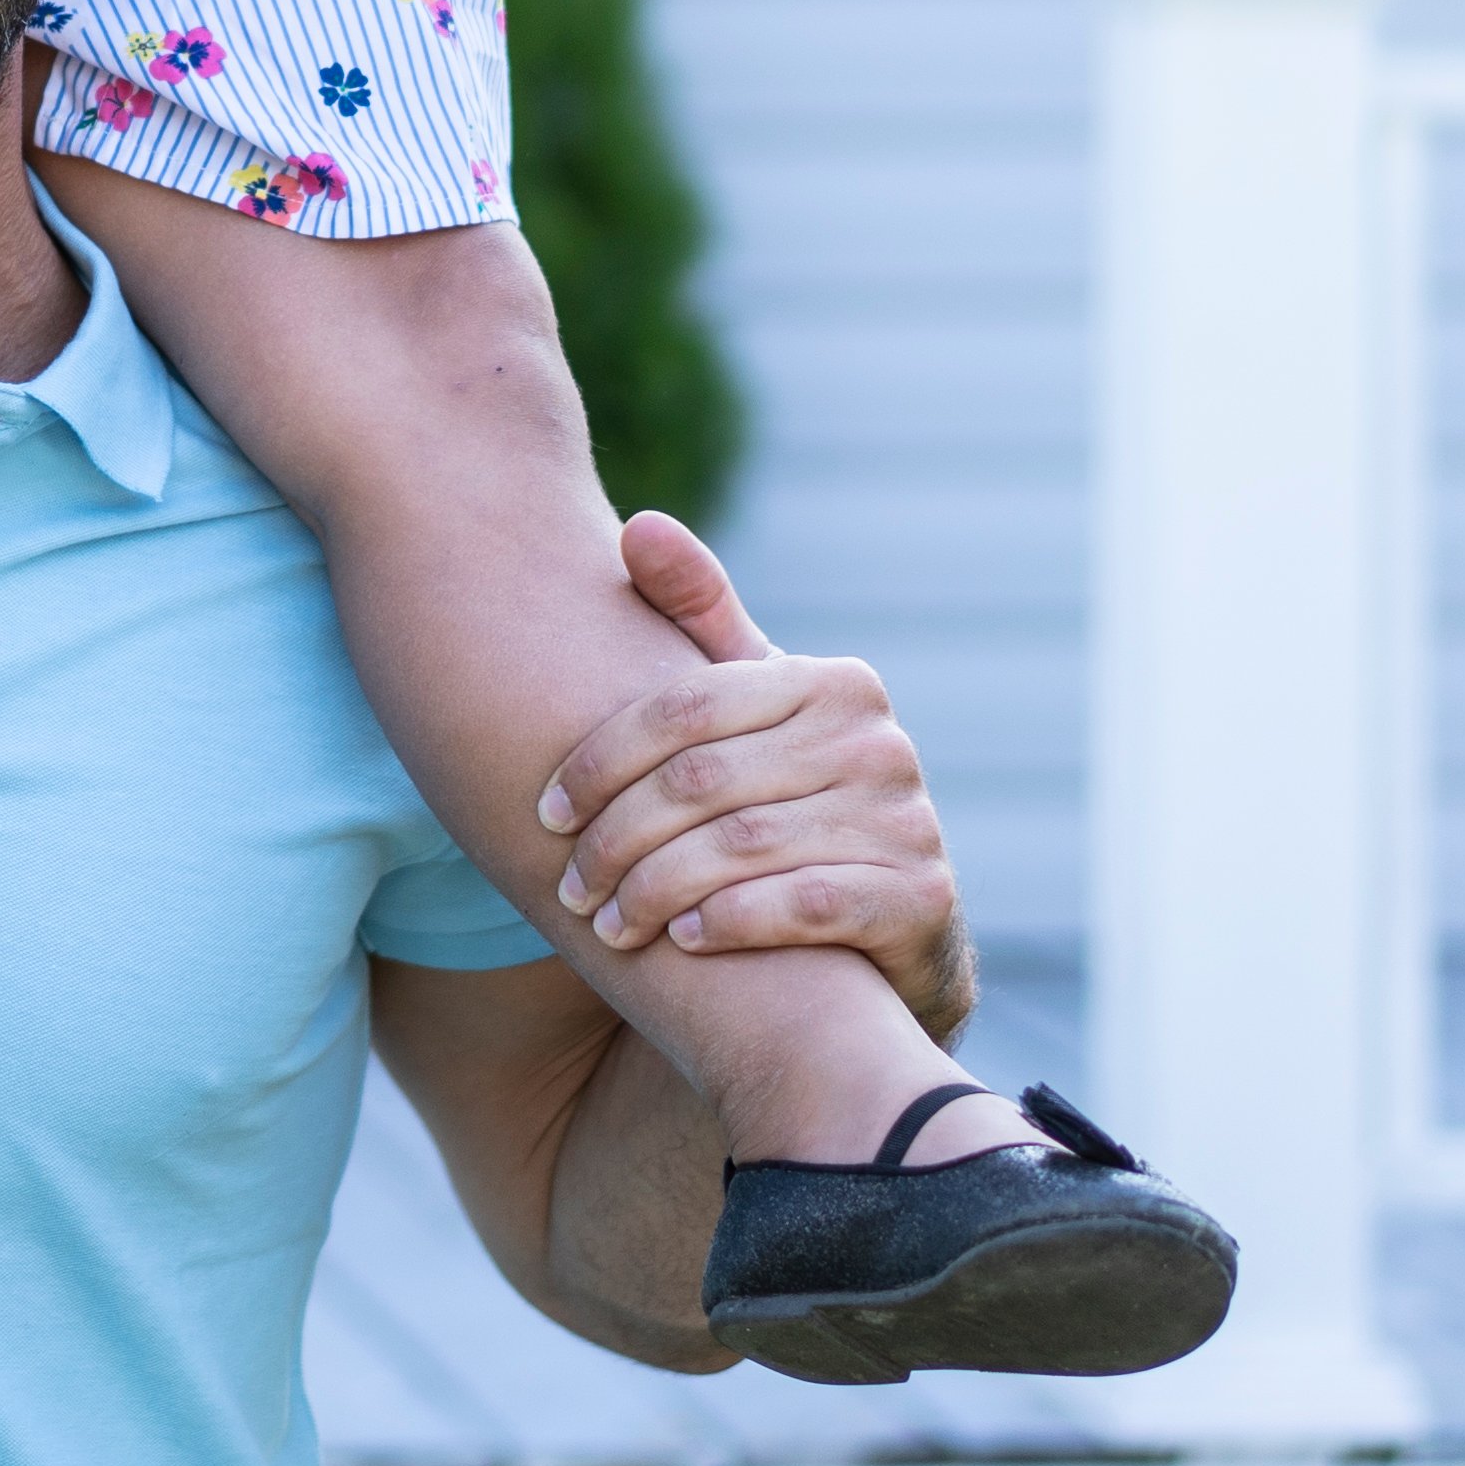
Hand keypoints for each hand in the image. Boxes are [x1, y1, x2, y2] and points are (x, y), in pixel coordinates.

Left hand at [530, 518, 964, 1027]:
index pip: (685, 708)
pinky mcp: (919, 895)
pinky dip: (733, 919)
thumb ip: (698, 616)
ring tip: (607, 924)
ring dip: (656, 891)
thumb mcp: (756, 708)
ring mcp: (905, 817)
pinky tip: (683, 939)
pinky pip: (807, 903)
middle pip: (703, 781)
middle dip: (617, 839)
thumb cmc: (797, 797)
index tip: (545, 812)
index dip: (600, 761)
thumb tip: (639, 525)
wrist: (893, 923)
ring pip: (741, 847)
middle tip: (569, 888)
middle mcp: (876, 740)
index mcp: (830, 682)